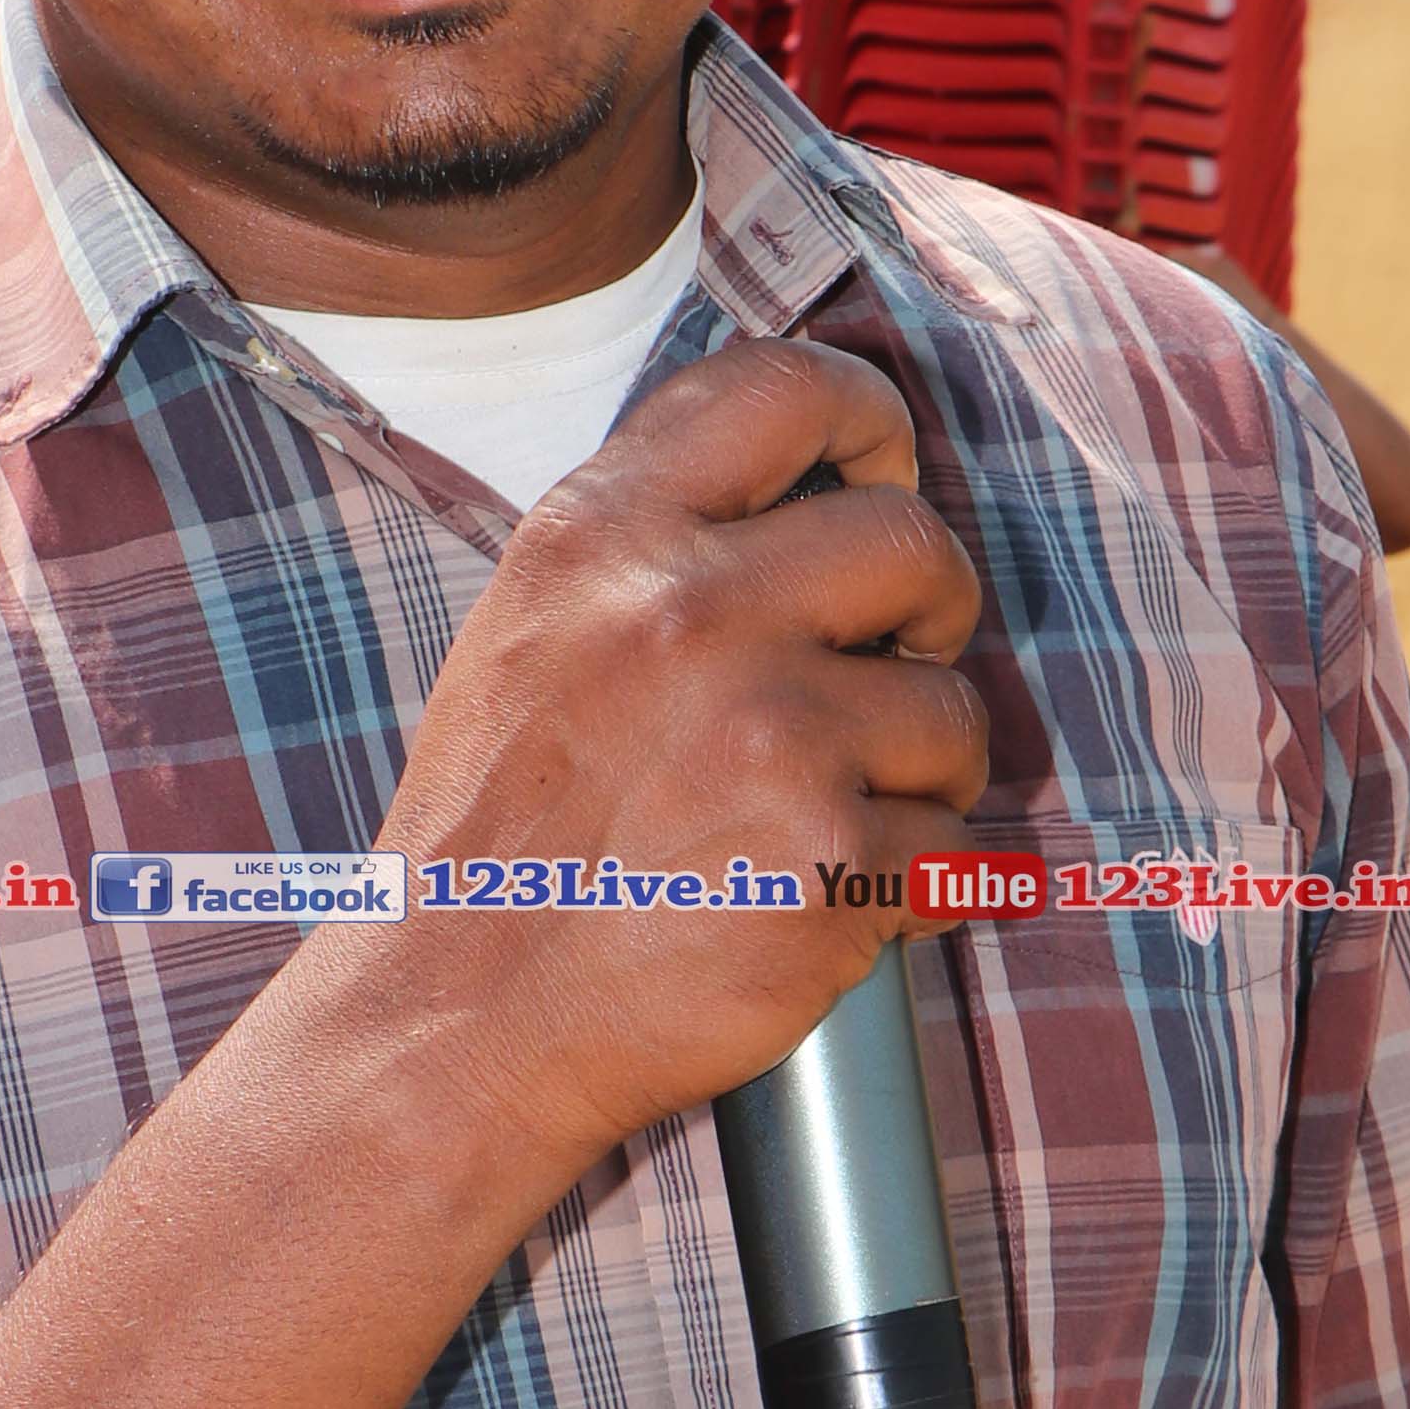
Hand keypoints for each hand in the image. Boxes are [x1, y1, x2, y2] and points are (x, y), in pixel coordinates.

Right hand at [365, 336, 989, 1187]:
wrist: (455, 1020)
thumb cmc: (502, 831)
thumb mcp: (533, 626)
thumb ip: (656, 536)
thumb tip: (820, 484)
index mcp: (606, 534)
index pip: (789, 388)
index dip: (870, 422)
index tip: (881, 476)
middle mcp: (690, 614)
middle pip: (917, 543)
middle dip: (928, 613)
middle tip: (884, 673)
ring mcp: (771, 738)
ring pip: (952, 709)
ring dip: (921, 770)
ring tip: (825, 817)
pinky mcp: (831, 864)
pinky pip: (954, 847)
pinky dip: (913, 885)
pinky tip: (824, 899)